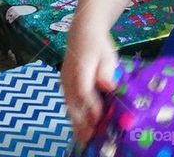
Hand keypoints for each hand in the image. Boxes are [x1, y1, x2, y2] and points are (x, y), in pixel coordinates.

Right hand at [61, 26, 118, 144]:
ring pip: (69, 106)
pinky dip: (74, 117)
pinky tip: (80, 129)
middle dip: (81, 123)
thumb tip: (108, 86)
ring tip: (84, 140)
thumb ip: (106, 71)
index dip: (91, 107)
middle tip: (90, 139)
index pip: (84, 91)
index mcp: (81, 67)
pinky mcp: (65, 86)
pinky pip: (68, 104)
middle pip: (73, 103)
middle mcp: (69, 77)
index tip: (99, 120)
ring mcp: (64, 82)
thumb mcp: (107, 54)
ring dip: (76, 123)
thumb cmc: (98, 45)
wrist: (82, 33)